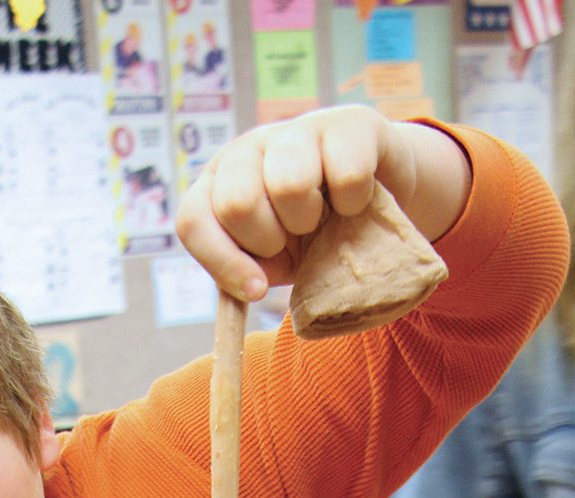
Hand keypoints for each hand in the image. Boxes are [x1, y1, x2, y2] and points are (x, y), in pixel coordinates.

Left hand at [175, 106, 470, 300]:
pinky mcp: (349, 122)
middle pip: (236, 202)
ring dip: (310, 219)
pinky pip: (346, 174)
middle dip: (270, 239)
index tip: (258, 290)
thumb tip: (243, 298)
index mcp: (220, 184)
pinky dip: (355, 203)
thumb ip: (249, 277)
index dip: (223, 263)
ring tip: (323, 218)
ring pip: (289, 183)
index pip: (193, 219)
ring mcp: (297, 129)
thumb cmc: (317, 238)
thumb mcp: (276, 262)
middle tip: (294, 239)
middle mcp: (250, 149)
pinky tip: (355, 201)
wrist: (381, 203)